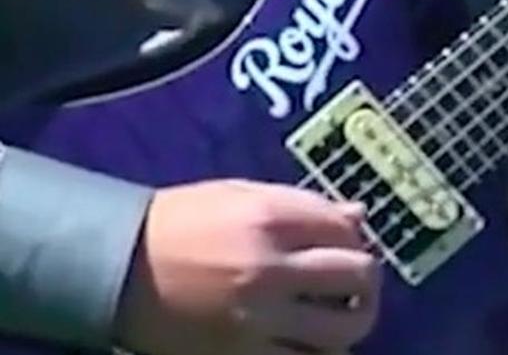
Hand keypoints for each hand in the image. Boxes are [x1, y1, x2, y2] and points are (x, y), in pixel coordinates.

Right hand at [114, 179, 380, 354]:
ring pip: (343, 328)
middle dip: (367, 279)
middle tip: (357, 284)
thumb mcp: (239, 195)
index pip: (347, 229)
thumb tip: (359, 214)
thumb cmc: (180, 222)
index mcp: (270, 218)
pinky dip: (317, 351)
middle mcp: (270, 267)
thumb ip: (303, 204)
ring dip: (353, 321)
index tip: (349, 245)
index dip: (356, 238)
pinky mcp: (241, 354)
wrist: (115, 267)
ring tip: (342, 316)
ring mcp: (258, 317)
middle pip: (358, 275)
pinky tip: (310, 340)